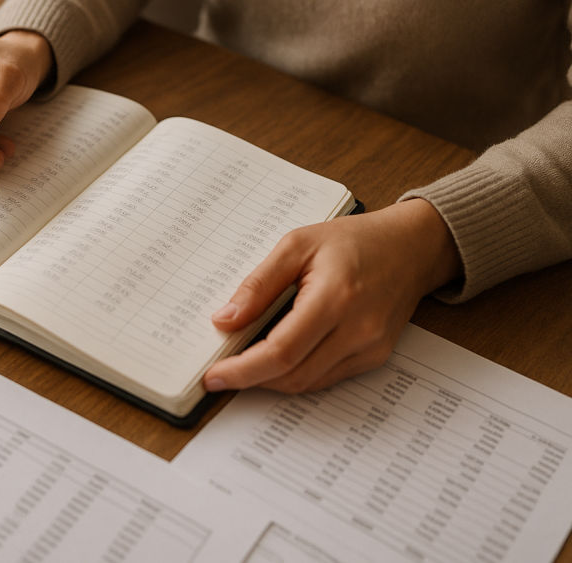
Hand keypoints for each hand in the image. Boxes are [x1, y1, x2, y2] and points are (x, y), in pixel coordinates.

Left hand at [204, 198, 461, 393]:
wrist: (411, 247)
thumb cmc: (354, 240)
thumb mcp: (296, 245)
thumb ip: (259, 284)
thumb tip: (225, 320)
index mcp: (335, 298)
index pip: (280, 351)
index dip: (242, 369)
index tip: (213, 376)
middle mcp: (357, 330)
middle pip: (292, 375)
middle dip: (250, 379)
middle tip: (219, 373)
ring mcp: (370, 348)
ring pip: (308, 383)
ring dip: (271, 381)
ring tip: (243, 365)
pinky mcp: (375, 357)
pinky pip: (326, 378)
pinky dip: (296, 375)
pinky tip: (276, 360)